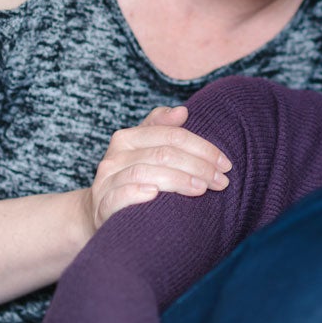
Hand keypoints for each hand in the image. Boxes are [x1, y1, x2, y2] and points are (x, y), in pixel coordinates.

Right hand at [84, 106, 231, 235]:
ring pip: (144, 173)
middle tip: (221, 181)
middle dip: (197, 166)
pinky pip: (119, 195)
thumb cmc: (131, 178)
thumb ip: (161, 129)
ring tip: (202, 188)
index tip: (225, 163)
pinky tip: (156, 196)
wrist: (96, 211)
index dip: (202, 147)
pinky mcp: (102, 205)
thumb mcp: (144, 151)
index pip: (171, 135)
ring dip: (177, 180)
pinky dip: (137, 193)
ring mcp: (106, 180)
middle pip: (163, 154)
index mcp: (128, 138)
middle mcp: (115, 156)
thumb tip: (182, 111)